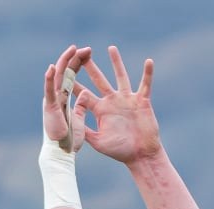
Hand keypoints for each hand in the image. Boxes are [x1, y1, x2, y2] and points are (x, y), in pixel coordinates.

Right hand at [43, 44, 91, 153]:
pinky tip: (52, 68)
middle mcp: (57, 96)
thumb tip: (84, 93)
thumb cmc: (70, 140)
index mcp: (65, 98)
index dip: (79, 63)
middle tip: (85, 48)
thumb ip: (80, 106)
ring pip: (58, 76)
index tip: (87, 52)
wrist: (62, 153)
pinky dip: (49, 79)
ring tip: (72, 49)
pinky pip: (49, 91)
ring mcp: (52, 100)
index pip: (72, 75)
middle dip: (75, 58)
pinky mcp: (50, 107)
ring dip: (65, 62)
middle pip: (65, 72)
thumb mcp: (79, 119)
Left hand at [76, 46, 159, 165]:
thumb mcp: (98, 142)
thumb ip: (86, 131)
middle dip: (89, 67)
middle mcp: (113, 101)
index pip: (85, 94)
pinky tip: (149, 61)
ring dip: (116, 62)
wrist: (140, 156)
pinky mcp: (142, 101)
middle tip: (81, 53)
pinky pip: (146, 84)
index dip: (75, 84)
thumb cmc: (120, 151)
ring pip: (121, 76)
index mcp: (101, 110)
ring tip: (111, 48)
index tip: (65, 73)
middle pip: (99, 80)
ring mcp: (127, 100)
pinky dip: (148, 74)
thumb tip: (70, 122)